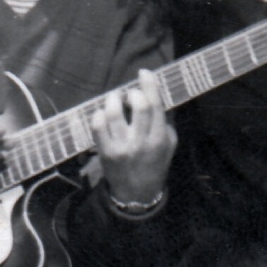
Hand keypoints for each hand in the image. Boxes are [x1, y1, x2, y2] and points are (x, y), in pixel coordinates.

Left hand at [88, 68, 175, 206]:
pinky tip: (102, 114)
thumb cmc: (154, 165)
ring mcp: (122, 147)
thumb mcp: (169, 146)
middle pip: (138, 105)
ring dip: (113, 100)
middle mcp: (141, 141)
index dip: (149, 84)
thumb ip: (165, 123)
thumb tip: (153, 97)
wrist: (137, 194)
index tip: (144, 72)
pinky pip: (98, 126)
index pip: (156, 105)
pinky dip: (98, 115)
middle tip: (129, 94)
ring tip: (114, 99)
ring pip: (114, 113)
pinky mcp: (105, 152)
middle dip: (133, 92)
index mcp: (160, 138)